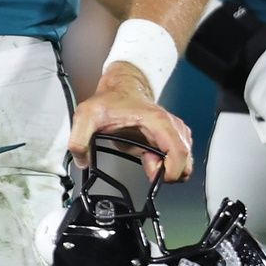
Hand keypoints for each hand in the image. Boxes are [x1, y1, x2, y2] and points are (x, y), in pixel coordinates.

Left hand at [69, 63, 193, 182]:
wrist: (120, 88)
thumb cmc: (110, 100)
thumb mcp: (86, 116)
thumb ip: (79, 139)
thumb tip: (82, 161)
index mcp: (158, 121)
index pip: (179, 152)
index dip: (172, 171)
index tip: (157, 178)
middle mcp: (171, 126)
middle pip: (185, 161)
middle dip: (167, 172)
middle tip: (146, 166)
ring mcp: (174, 132)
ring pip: (182, 162)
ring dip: (164, 167)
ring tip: (145, 158)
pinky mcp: (172, 137)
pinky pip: (176, 158)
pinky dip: (164, 163)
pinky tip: (148, 156)